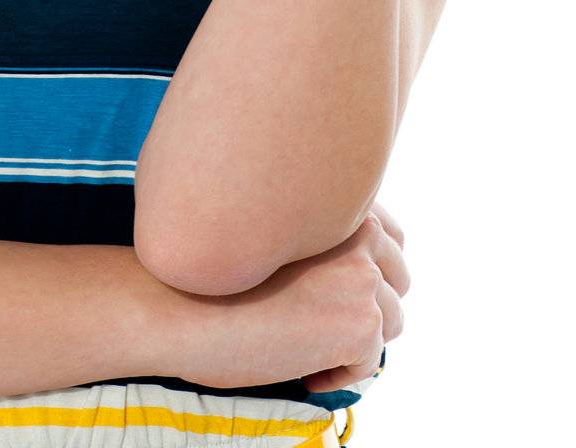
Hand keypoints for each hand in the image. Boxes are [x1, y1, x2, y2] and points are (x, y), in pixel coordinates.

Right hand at [165, 197, 407, 393]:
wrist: (178, 303)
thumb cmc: (209, 270)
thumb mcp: (271, 232)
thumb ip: (314, 233)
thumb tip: (354, 269)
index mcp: (337, 203)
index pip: (388, 235)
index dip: (367, 268)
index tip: (332, 290)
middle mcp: (360, 232)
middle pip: (398, 278)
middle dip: (367, 305)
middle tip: (319, 323)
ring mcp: (363, 277)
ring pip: (392, 321)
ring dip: (354, 340)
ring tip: (306, 345)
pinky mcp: (361, 323)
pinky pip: (369, 360)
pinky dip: (338, 371)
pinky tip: (302, 367)